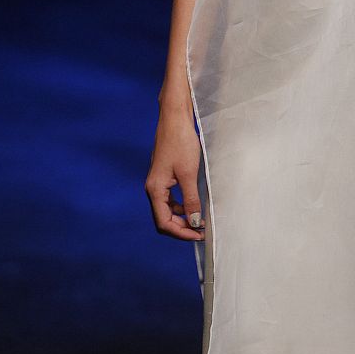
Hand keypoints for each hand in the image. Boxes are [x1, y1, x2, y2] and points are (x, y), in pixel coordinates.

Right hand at [145, 106, 204, 241]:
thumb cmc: (181, 142)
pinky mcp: (164, 175)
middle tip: (201, 231)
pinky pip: (170, 198)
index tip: (199, 235)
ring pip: (167, 209)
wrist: (175, 118)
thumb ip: (191, 200)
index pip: (164, 222)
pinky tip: (193, 204)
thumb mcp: (189, 174)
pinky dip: (181, 205)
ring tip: (199, 221)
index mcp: (155, 189)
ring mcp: (157, 181)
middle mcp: (153, 187)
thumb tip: (195, 222)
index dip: (181, 232)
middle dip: (182, 227)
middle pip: (163, 218)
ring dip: (182, 217)